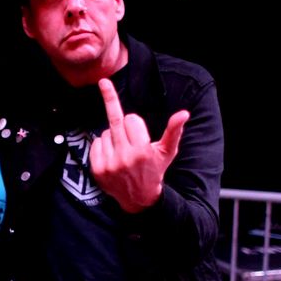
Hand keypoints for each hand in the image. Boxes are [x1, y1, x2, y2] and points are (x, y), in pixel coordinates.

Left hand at [89, 78, 189, 212]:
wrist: (139, 199)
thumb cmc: (154, 171)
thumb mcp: (167, 152)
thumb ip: (174, 131)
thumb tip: (184, 113)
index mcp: (142, 151)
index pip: (131, 119)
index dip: (135, 122)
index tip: (138, 131)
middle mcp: (125, 157)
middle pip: (115, 120)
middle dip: (113, 104)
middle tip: (103, 81)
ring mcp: (109, 164)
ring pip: (105, 132)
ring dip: (112, 135)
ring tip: (122, 150)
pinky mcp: (97, 170)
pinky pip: (96, 143)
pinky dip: (102, 145)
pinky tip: (112, 156)